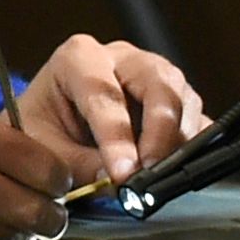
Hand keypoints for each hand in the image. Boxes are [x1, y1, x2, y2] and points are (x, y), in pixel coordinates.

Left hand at [6, 33, 207, 184]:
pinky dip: (195, 145)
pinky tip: (180, 170)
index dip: (116, 136)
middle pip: (158, 83)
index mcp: (79, 58)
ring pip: (184, 99)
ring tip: (162, 176)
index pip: (104, 93)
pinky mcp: (176, 101)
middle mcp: (123, 58)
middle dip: (160, 130)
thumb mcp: (42, 145)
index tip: (123, 173)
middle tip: (151, 171)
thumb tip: (116, 182)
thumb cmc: (41, 127)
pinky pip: (198, 118)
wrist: (50, 124)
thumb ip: (77, 164)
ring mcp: (154, 76)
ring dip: (179, 140)